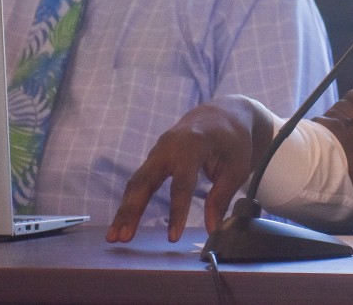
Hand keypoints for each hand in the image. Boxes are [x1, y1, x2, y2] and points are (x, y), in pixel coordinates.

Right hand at [106, 95, 273, 242]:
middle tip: (123, 238)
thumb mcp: (237, 167)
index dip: (177, 211)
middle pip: (146, 180)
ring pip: (136, 182)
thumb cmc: (233, 141)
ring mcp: (158, 150)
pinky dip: (129, 202)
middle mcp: (170, 146)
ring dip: (124, 210)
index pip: (182, 182)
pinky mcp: (154, 158)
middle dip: (133, 209)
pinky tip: (123, 223)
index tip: (173, 238)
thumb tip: (212, 229)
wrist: (222, 114)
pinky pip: (138, 181)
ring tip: (115, 237)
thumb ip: (222, 197)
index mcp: (194, 145)